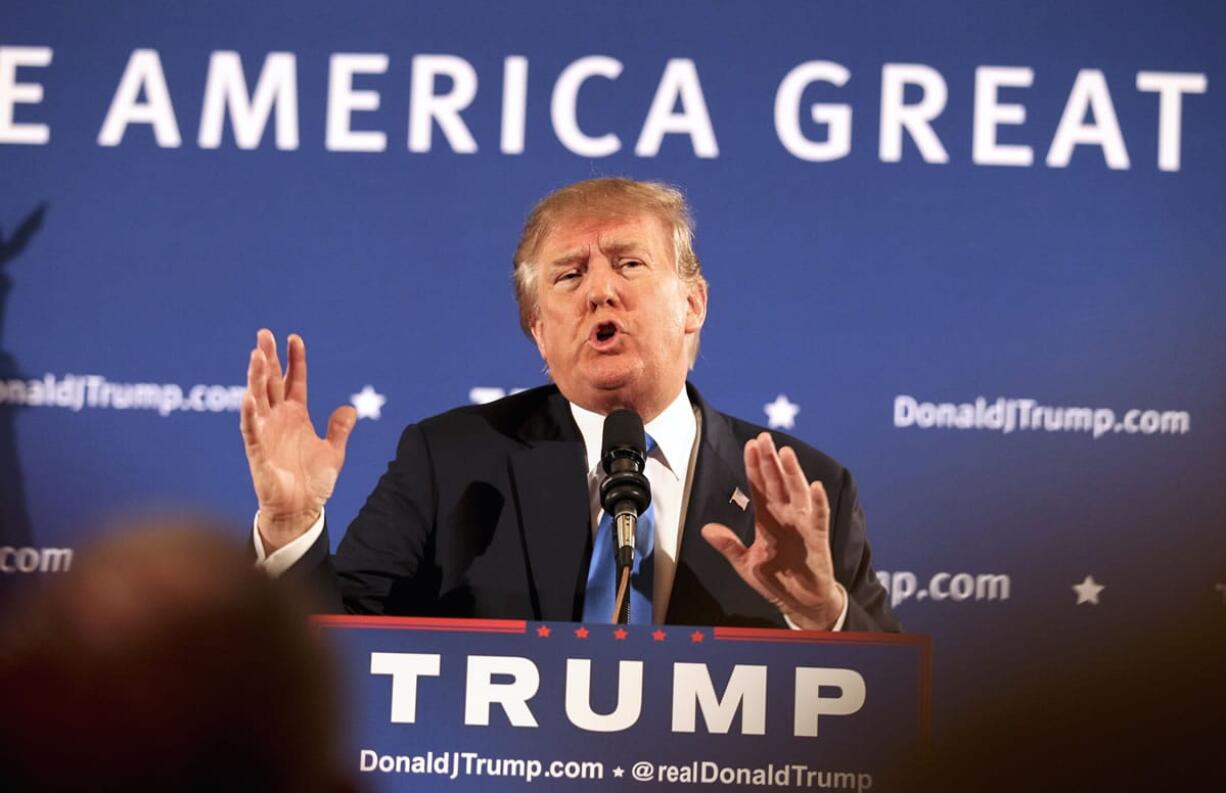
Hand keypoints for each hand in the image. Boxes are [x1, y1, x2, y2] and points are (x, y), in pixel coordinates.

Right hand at [240, 329, 356, 553]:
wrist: (300, 511)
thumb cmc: (313, 483)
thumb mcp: (333, 452)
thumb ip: (339, 430)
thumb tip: (350, 409)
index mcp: (296, 416)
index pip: (294, 381)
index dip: (295, 360)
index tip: (295, 337)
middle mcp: (278, 420)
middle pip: (271, 382)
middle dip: (268, 358)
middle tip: (264, 334)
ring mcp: (266, 433)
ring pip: (258, 399)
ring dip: (256, 378)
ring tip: (256, 355)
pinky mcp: (257, 452)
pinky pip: (251, 431)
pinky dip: (249, 415)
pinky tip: (248, 398)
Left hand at [701, 432, 845, 629]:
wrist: (801, 603)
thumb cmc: (776, 580)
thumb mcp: (745, 563)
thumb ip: (728, 545)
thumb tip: (706, 529)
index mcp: (767, 519)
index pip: (759, 487)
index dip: (754, 466)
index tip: (749, 445)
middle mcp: (785, 516)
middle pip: (776, 483)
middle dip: (770, 461)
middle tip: (764, 438)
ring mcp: (802, 525)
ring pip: (797, 493)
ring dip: (792, 473)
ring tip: (786, 453)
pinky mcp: (817, 538)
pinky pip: (818, 517)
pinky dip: (817, 503)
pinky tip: (815, 486)